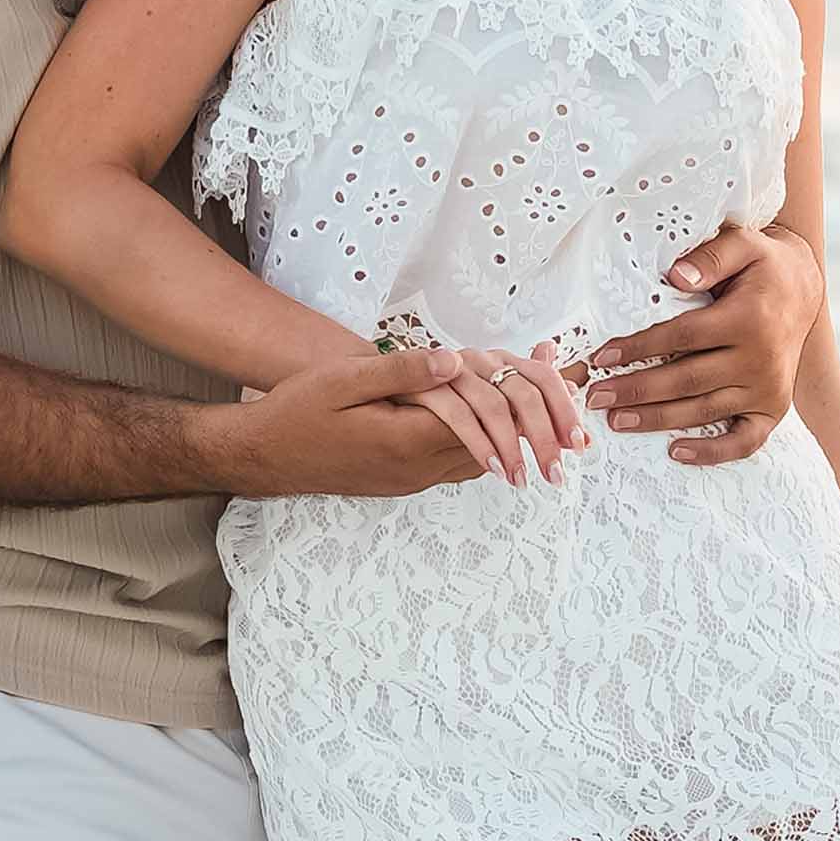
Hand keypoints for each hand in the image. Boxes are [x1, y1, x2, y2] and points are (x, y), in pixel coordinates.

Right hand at [222, 334, 590, 499]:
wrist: (262, 456)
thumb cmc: (299, 412)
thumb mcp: (346, 381)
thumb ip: (402, 372)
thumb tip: (452, 360)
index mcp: (408, 441)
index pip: (485, 422)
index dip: (525, 402)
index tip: (559, 381)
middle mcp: (417, 468)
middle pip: (495, 451)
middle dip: (538, 436)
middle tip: (578, 433)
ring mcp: (410, 479)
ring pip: (480, 464)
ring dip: (518, 445)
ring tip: (556, 433)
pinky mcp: (402, 480)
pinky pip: (457, 466)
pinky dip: (488, 447)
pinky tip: (501, 433)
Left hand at [583, 219, 820, 467]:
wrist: (803, 292)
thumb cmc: (762, 267)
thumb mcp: (742, 245)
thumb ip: (710, 256)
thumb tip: (676, 276)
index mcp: (749, 318)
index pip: (683, 337)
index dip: (640, 348)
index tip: (602, 357)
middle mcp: (761, 359)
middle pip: (687, 380)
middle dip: (636, 390)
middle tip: (596, 397)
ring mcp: (769, 389)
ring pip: (704, 411)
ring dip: (657, 420)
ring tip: (617, 421)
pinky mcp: (773, 410)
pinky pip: (743, 441)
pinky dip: (711, 453)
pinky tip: (675, 451)